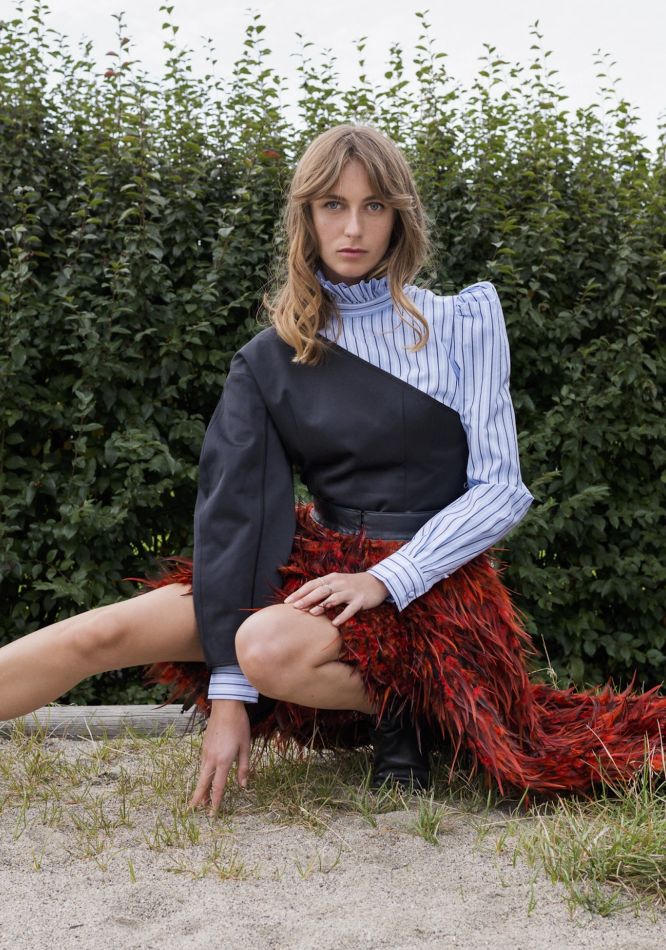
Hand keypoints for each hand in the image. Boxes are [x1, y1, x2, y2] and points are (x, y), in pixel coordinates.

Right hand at [187, 699, 250, 815]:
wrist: (226, 705)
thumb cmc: (239, 725)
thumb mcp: (246, 746)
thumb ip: (243, 767)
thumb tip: (243, 785)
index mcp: (223, 760)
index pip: (218, 787)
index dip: (215, 802)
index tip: (212, 814)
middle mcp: (211, 758)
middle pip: (203, 783)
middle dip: (198, 798)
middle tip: (193, 811)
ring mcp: (205, 752)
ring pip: (201, 774)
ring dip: (200, 787)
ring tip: (199, 800)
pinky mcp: (204, 746)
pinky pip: (202, 764)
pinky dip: (202, 774)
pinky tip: (205, 778)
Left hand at [283, 571, 389, 626]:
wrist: (376, 582)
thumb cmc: (351, 585)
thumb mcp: (336, 583)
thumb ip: (322, 589)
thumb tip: (303, 601)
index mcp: (331, 578)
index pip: (312, 584)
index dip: (300, 592)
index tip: (287, 601)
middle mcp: (339, 583)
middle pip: (320, 590)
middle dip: (307, 599)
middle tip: (296, 607)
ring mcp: (350, 592)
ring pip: (334, 598)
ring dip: (322, 605)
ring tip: (312, 613)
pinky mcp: (360, 601)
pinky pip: (350, 609)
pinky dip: (342, 616)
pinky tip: (335, 623)